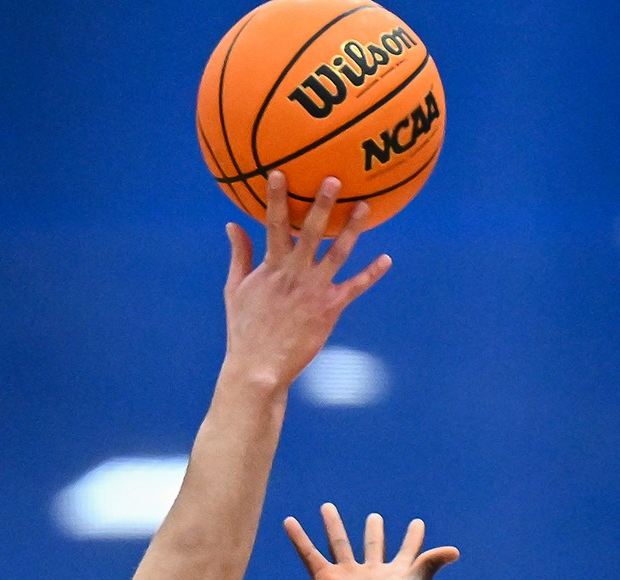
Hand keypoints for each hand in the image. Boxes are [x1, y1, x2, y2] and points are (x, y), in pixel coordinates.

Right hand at [222, 171, 392, 385]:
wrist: (260, 367)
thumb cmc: (244, 328)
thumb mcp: (235, 289)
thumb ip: (239, 254)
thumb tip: (232, 224)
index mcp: (271, 267)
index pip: (273, 225)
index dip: (277, 198)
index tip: (279, 173)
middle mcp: (295, 274)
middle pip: (311, 232)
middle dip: (322, 205)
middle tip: (335, 180)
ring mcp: (314, 290)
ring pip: (338, 253)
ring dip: (353, 229)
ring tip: (366, 206)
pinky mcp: (330, 309)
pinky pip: (355, 287)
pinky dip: (371, 274)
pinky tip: (386, 259)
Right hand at [284, 503, 457, 579]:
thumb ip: (428, 564)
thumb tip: (454, 551)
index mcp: (395, 575)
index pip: (408, 551)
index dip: (414, 538)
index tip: (417, 523)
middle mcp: (371, 573)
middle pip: (373, 546)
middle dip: (374, 532)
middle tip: (375, 517)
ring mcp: (346, 577)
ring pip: (338, 544)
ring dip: (333, 525)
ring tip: (327, 507)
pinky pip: (309, 554)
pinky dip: (299, 538)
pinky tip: (290, 522)